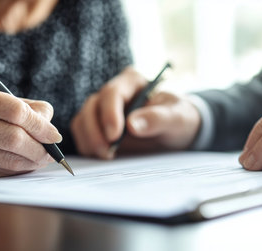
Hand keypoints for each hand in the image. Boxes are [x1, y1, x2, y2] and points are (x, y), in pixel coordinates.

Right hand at [0, 85, 61, 176]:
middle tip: (51, 152)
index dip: (41, 126)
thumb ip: (30, 108)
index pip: (16, 112)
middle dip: (40, 148)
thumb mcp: (0, 100)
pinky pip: (2, 171)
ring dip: (33, 161)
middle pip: (14, 138)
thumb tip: (51, 130)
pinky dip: (20, 169)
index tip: (54, 135)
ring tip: (43, 158)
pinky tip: (26, 164)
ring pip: (10, 159)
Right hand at [71, 67, 200, 157]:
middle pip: (92, 107)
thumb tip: (133, 125)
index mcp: (132, 82)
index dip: (110, 114)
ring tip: (106, 156)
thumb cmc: (179, 118)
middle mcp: (113, 93)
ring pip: (82, 121)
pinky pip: (83, 135)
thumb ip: (158, 118)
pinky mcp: (98, 128)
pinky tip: (102, 157)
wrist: (177, 132)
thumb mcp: (177, 117)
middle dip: (95, 131)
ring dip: (89, 140)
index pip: (112, 93)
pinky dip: (88, 147)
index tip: (115, 136)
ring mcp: (102, 110)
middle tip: (107, 152)